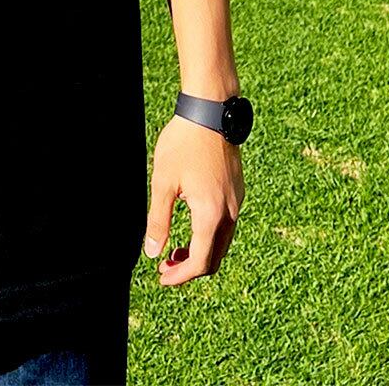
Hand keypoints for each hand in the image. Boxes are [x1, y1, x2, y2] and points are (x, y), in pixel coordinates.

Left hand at [142, 113, 243, 286]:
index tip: (161, 277)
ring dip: (201, 251)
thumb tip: (151, 252)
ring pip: (222, 242)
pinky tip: (192, 223)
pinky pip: (227, 224)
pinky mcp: (237, 189)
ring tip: (176, 248)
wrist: (210, 112)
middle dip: (190, 267)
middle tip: (165, 265)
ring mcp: (237, 201)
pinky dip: (210, 234)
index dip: (180, 276)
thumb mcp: (163, 183)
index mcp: (211, 215)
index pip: (200, 262)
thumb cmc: (183, 144)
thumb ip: (158, 220)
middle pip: (214, 258)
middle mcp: (230, 212)